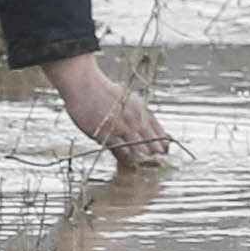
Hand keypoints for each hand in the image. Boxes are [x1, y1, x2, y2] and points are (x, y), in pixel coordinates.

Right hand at [45, 53, 174, 168]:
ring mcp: (122, 128)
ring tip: (141, 165)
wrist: (86, 85)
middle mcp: (136, 120)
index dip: (163, 147)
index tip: (162, 155)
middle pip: (153, 146)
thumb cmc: (106, 93)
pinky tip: (126, 159)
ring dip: (142, 159)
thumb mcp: (131, 100)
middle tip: (154, 164)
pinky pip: (122, 151)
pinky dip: (126, 157)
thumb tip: (152, 132)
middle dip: (155, 157)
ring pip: (140, 151)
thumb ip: (142, 116)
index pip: (161, 135)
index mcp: (144, 111)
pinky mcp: (107, 134)